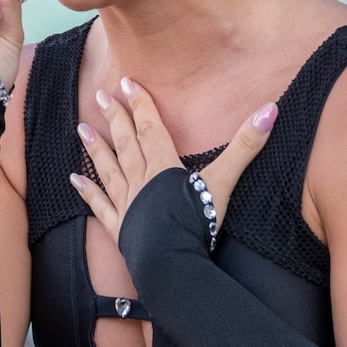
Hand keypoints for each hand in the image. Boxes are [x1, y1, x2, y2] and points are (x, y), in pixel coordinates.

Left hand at [71, 77, 278, 243]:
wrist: (172, 263)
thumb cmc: (197, 222)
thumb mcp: (225, 181)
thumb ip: (245, 146)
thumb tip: (270, 110)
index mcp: (163, 165)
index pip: (150, 127)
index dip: (141, 104)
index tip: (127, 82)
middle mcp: (140, 179)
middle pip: (126, 142)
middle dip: (115, 118)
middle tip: (100, 95)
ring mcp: (126, 203)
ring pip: (108, 168)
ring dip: (96, 148)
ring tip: (81, 128)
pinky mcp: (119, 228)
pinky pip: (99, 205)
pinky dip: (87, 191)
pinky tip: (75, 179)